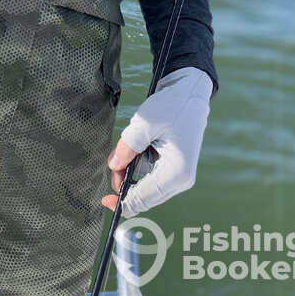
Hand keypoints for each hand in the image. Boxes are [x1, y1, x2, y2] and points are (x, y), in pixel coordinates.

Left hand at [102, 66, 211, 217]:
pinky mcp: (174, 168)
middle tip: (114, 161)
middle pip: (144, 195)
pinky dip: (139, 162)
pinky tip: (141, 144)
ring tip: (130, 143)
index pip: (145, 198)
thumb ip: (127, 147)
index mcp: (177, 173)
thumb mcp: (144, 123)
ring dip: (132, 167)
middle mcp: (181, 179)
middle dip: (125, 180)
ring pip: (144, 183)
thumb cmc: (171, 106)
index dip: (123, 201)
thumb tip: (114, 167)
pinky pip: (150, 173)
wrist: (189, 93)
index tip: (105, 200)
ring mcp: (179, 175)